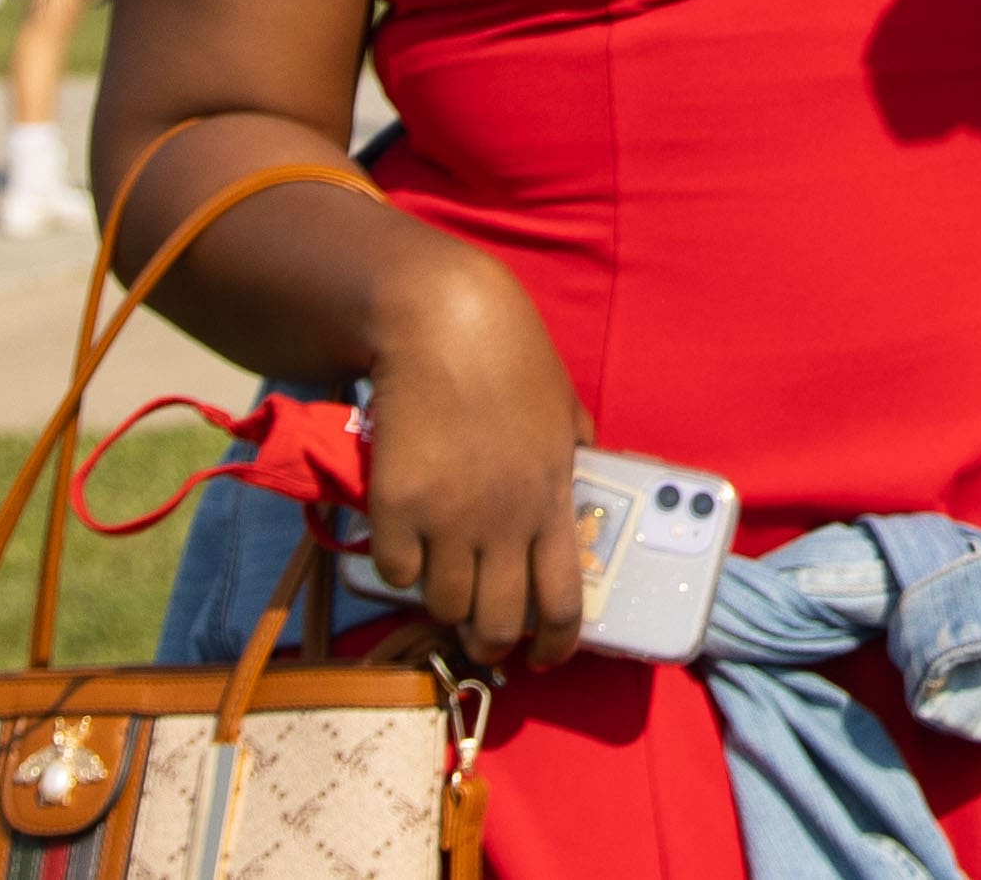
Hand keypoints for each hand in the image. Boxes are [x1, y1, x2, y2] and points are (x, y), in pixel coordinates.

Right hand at [357, 252, 590, 668]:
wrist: (443, 323)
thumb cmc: (511, 358)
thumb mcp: (564, 410)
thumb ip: (576, 461)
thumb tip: (584, 500)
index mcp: (553, 500)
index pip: (563, 604)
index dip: (554, 646)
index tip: (544, 658)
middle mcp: (504, 521)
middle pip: (498, 623)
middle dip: (492, 642)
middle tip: (484, 635)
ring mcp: (448, 518)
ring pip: (443, 606)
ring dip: (445, 602)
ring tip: (444, 578)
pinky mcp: (396, 506)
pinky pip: (396, 571)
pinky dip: (401, 567)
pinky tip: (407, 540)